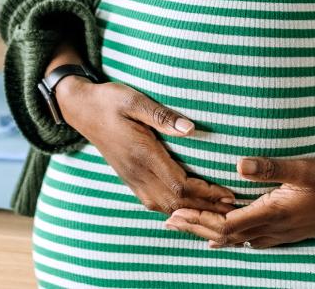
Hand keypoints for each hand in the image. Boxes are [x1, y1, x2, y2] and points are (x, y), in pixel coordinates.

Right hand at [56, 76, 237, 216]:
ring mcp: (133, 180)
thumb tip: (191, 128)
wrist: (81, 109)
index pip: (180, 185)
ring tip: (218, 214)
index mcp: (143, 156)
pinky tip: (190, 210)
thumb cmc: (110, 101)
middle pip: (177, 202)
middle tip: (233, 211)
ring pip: (166, 207)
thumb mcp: (135, 100)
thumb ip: (162, 116)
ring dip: (193, 213)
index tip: (228, 194)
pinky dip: (177, 210)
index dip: (206, 194)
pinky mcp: (130, 179)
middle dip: (206, 209)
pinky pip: (156, 204)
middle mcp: (138, 174)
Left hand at [165, 155, 314, 248]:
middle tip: (169, 221)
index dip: (198, 219)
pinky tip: (226, 236)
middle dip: (196, 228)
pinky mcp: (287, 231)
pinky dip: (231, 237)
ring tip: (188, 227)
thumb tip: (238, 165)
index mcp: (273, 213)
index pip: (225, 223)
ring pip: (237, 240)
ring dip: (210, 233)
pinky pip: (251, 240)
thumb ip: (271, 166)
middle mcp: (273, 228)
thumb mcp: (304, 167)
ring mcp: (280, 233)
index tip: (175, 212)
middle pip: (225, 235)